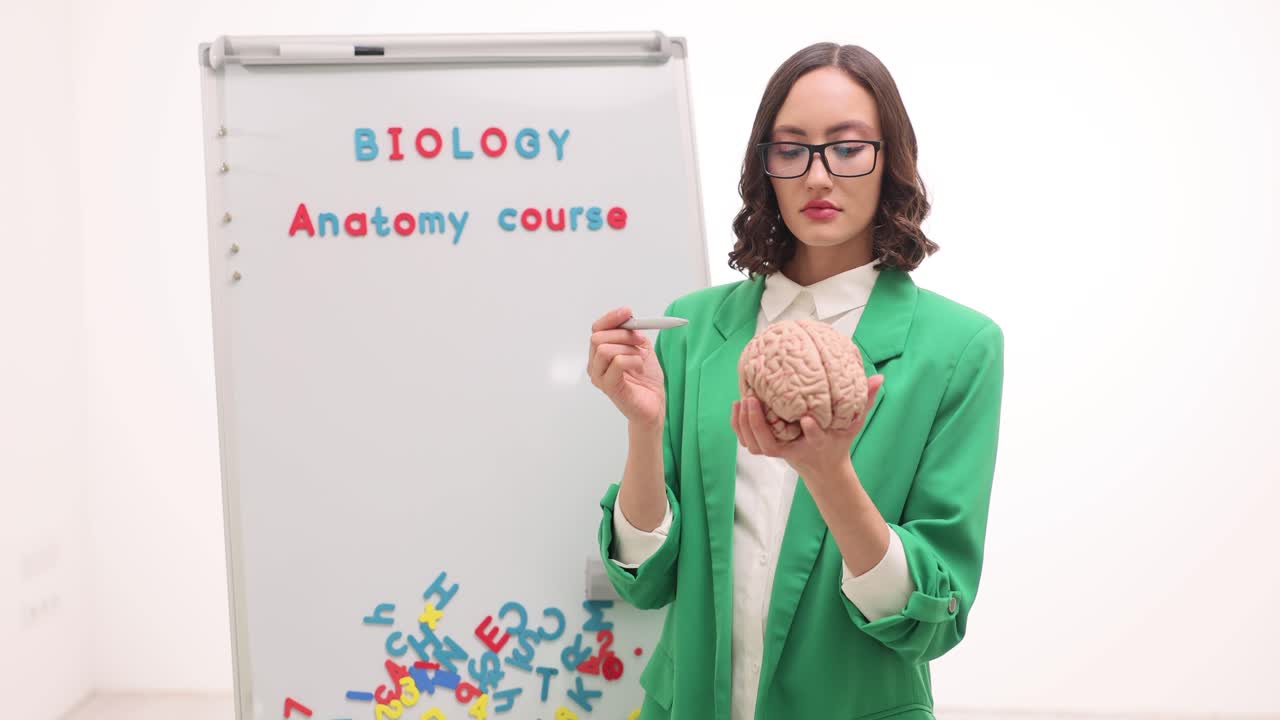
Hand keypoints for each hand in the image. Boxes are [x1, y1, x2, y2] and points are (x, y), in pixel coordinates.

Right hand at [588, 306, 665, 429]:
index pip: (597, 328)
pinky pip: (617, 362)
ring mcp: (600, 377)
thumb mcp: (641, 348)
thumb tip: (628, 317)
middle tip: (639, 341)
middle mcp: (595, 364)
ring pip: (604, 349)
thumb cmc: (646, 379)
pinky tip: (639, 366)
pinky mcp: (609, 387)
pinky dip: (633, 359)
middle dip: (623, 335)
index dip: (611, 318)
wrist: (654, 403)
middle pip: (598, 337)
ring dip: (627, 348)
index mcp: (600, 353)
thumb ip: (632, 332)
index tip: (627, 311)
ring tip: (639, 357)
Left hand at [730, 375, 883, 480]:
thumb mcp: (852, 423)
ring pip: (756, 444)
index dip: (811, 431)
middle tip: (753, 400)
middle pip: (770, 444)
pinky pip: (748, 441)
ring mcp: (779, 452)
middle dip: (759, 424)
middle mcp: (795, 449)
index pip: (815, 439)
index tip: (807, 419)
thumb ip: (864, 401)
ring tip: (743, 400)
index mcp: (818, 442)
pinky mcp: (768, 449)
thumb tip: (879, 378)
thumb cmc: (836, 441)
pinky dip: (740, 426)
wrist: (823, 468)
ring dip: (746, 424)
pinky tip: (738, 406)